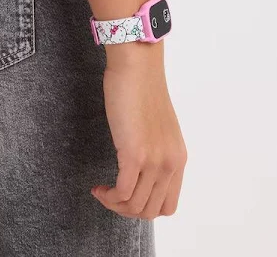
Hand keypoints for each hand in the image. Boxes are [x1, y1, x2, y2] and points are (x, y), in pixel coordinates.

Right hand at [91, 45, 186, 219]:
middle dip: (127, 211)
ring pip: (136, 206)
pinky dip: (109, 196)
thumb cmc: (141, 87)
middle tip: (109, 197)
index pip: (168, 204)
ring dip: (115, 205)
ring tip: (101, 192)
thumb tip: (141, 166)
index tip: (125, 196)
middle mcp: (170, 163)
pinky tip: (98, 188)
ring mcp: (154, 161)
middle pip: (151, 211)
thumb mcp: (157, 126)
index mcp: (178, 158)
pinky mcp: (134, 154)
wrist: (137, 65)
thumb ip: (155, 148)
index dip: (144, 207)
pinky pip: (123, 192)